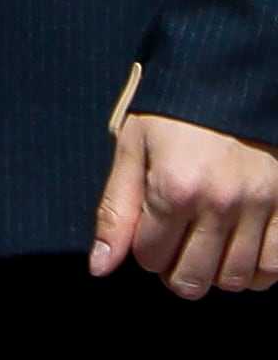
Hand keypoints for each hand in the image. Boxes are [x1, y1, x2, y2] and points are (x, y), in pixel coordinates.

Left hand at [95, 107, 277, 294]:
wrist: (229, 80)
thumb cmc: (172, 114)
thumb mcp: (132, 149)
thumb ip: (115, 211)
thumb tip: (100, 267)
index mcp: (174, 187)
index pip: (150, 257)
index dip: (143, 249)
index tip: (148, 229)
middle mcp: (220, 202)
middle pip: (192, 279)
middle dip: (175, 272)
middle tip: (175, 251)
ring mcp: (261, 206)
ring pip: (236, 279)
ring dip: (216, 274)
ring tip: (206, 251)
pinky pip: (275, 266)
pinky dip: (258, 271)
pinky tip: (241, 254)